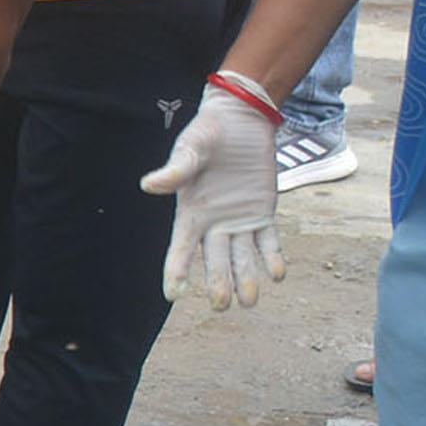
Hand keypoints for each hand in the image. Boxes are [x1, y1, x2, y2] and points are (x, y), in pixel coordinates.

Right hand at [139, 78, 283, 306]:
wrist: (240, 120)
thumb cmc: (208, 132)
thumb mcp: (191, 148)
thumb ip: (176, 169)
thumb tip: (149, 185)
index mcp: (191, 212)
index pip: (181, 248)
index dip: (176, 271)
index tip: (173, 295)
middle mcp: (213, 223)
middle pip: (214, 260)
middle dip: (217, 283)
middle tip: (221, 305)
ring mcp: (239, 221)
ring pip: (242, 258)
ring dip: (245, 280)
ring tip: (250, 301)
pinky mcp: (262, 214)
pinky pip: (268, 242)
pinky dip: (272, 258)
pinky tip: (277, 274)